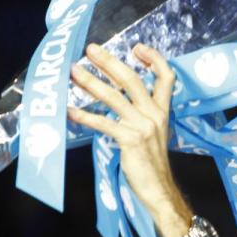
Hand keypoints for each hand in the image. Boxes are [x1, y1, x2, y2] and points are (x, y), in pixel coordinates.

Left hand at [68, 43, 190, 229]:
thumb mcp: (154, 133)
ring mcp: (142, 126)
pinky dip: (85, 116)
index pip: (166, 76)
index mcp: (162, 110)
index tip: (136, 48)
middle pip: (132, 79)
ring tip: (74, 72)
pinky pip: (104, 123)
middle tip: (90, 49)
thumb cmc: (151, 163)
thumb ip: (143, 114)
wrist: (158, 188)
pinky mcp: (130, 140)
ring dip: (91, 82)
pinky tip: (70, 111)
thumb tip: (121, 100)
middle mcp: (154, 114)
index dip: (153, 58)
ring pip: (114, 97)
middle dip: (109, 62)